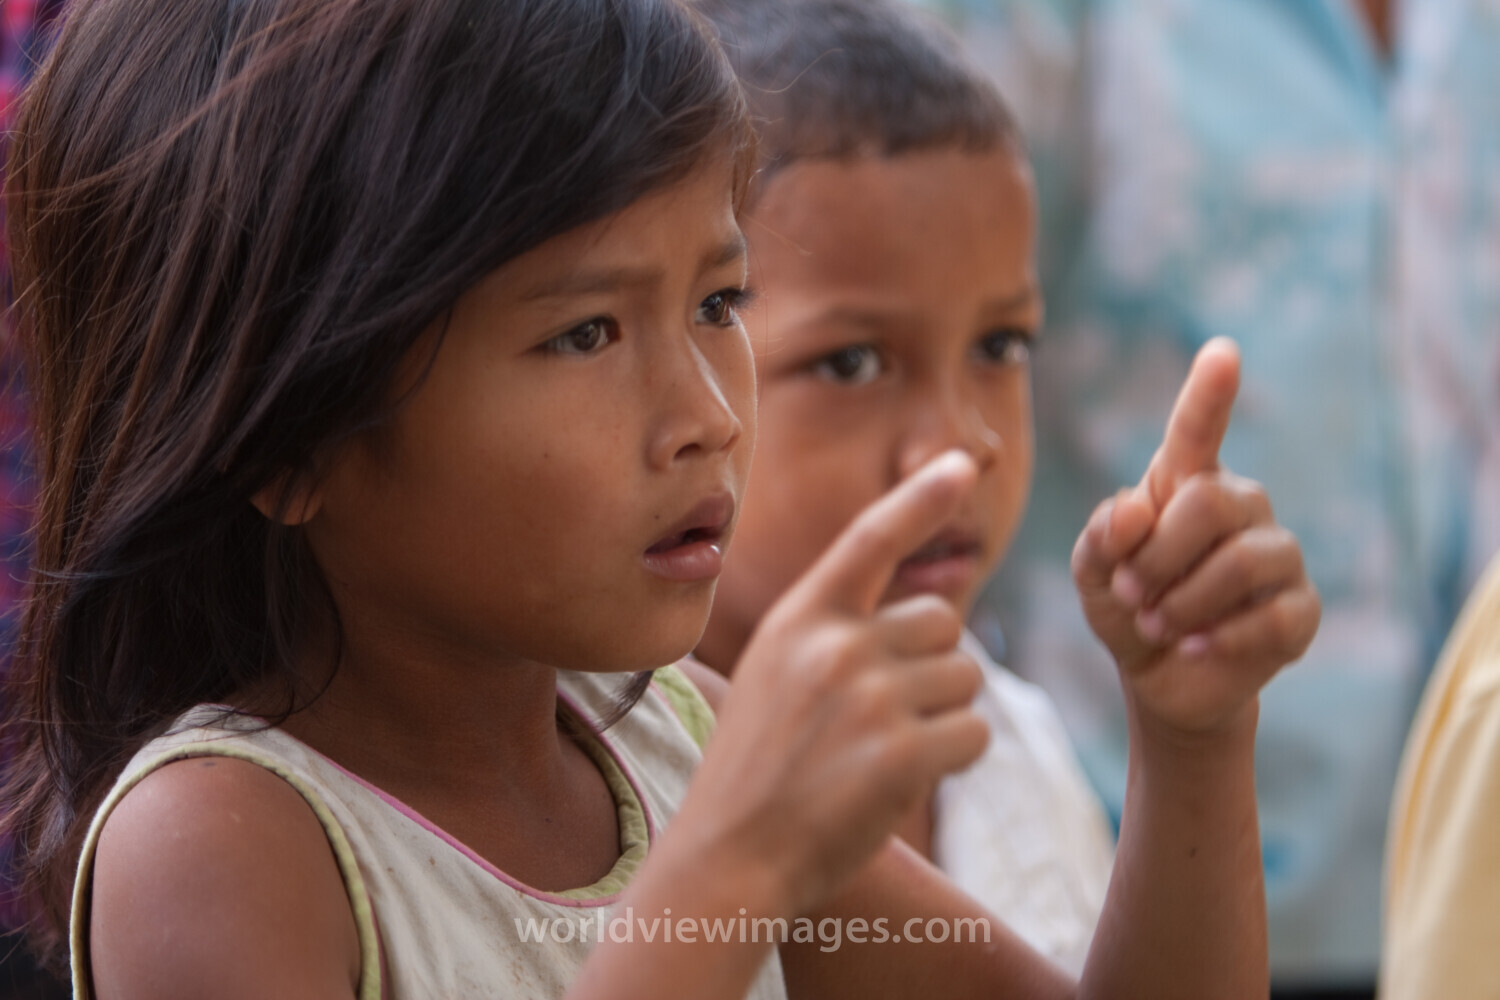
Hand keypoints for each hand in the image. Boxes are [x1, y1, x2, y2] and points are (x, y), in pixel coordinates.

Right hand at [676, 451, 989, 916]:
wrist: (729, 858)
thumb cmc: (757, 771)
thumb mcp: (773, 676)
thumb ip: (835, 634)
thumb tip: (931, 614)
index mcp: (799, 618)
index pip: (870, 538)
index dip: (920, 497)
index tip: (960, 462)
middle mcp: (835, 645)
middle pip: (943, 624)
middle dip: (932, 668)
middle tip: (881, 720)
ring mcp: (869, 698)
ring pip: (966, 680)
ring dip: (944, 717)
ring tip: (880, 754)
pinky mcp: (902, 754)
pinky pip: (974, 734)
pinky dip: (954, 759)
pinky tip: (899, 783)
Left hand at [1071, 338, 1319, 736]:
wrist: (1159, 678)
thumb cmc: (1126, 607)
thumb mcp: (1093, 573)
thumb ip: (1101, 537)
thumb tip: (1134, 511)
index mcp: (1187, 484)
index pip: (1199, 430)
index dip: (1210, 393)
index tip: (1222, 353)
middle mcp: (1242, 507)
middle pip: (1208, 503)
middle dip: (1156, 558)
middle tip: (1131, 595)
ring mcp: (1279, 556)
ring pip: (1241, 562)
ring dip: (1182, 603)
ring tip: (1156, 624)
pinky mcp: (1301, 610)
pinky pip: (1272, 616)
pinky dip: (1221, 638)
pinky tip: (1197, 646)